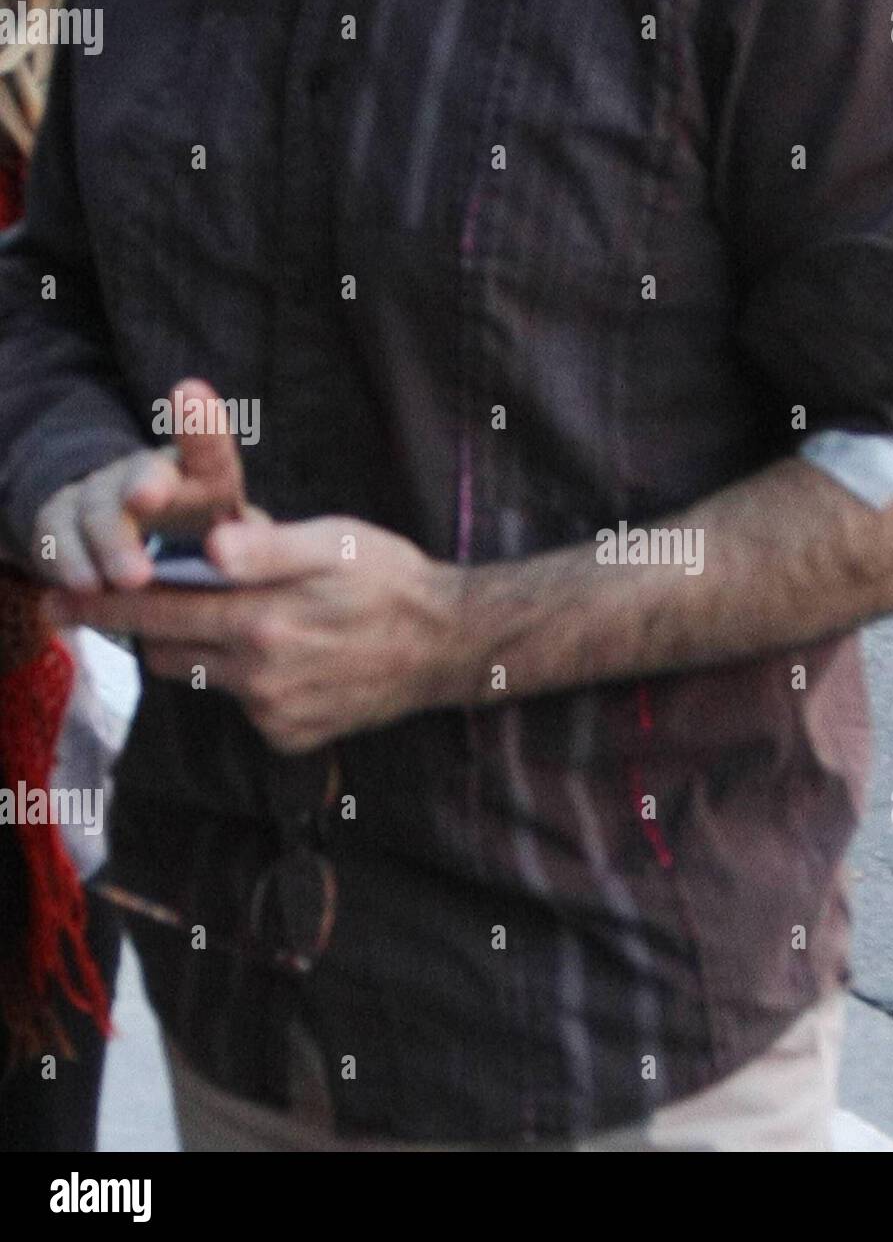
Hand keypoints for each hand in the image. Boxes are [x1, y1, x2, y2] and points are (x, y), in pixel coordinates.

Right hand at [32, 377, 250, 590]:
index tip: (190, 391)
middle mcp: (150, 473)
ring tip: (131, 578)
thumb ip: (250, 547)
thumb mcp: (241, 545)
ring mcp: (102, 492)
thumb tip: (256, 552)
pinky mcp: (61, 520)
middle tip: (147, 497)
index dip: (200, 424)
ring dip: (113, 543)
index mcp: (205, 476)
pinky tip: (83, 585)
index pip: (208, 449)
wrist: (140, 552)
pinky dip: (70, 561)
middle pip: (146, 472)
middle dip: (145, 481)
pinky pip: (58, 534)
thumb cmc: (210, 548)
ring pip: (100, 508)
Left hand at [44, 515, 474, 753]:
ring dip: (207, 652)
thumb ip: (268, 546)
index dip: (101, 607)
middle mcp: (261, 679)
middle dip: (156, 627)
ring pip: (206, 681)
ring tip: (249, 621)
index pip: (155, 615)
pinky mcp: (293, 738)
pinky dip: (249, 683)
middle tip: (168, 597)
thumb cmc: (390, 578)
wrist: (449, 644)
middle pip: (168, 656)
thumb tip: (209, 550)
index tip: (56, 601)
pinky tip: (292, 659)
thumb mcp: (335, 542)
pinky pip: (244, 708)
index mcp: (263, 623)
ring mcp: (277, 715)